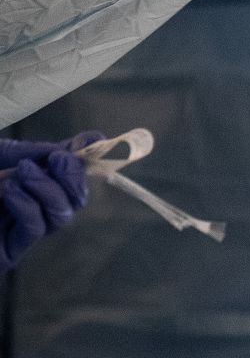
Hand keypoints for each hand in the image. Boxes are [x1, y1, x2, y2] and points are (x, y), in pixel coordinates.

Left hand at [0, 131, 102, 271]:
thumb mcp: (2, 155)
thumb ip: (34, 150)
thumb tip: (81, 143)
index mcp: (29, 183)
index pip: (69, 174)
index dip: (88, 158)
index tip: (95, 140)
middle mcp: (31, 208)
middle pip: (76, 199)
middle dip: (75, 177)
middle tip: (58, 159)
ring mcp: (20, 233)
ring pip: (63, 215)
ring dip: (49, 190)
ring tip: (24, 173)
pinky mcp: (9, 254)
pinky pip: (37, 227)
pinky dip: (29, 206)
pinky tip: (10, 193)